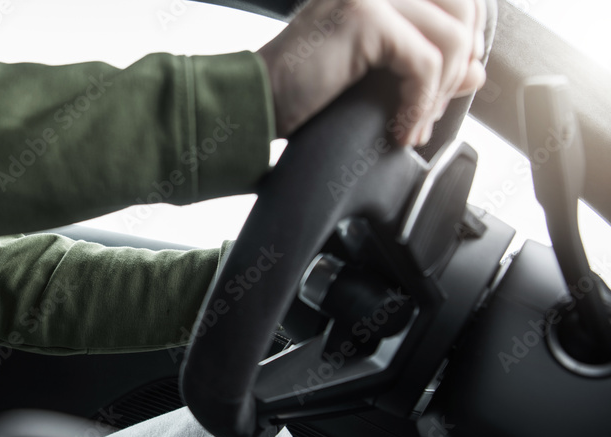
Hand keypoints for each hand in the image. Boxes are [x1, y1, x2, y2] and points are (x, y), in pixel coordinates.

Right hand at [257, 0, 486, 145]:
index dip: (466, 43)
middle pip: (464, 10)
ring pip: (452, 39)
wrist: (254, 103)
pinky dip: (419, 104)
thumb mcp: (375, 74)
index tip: (444, 89)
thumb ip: (426, 63)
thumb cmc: (303, 90)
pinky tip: (400, 129)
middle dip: (459, 68)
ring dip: (439, 93)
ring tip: (412, 125)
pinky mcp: (366, 17)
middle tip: (430, 112)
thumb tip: (479, 70)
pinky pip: (425, 64)